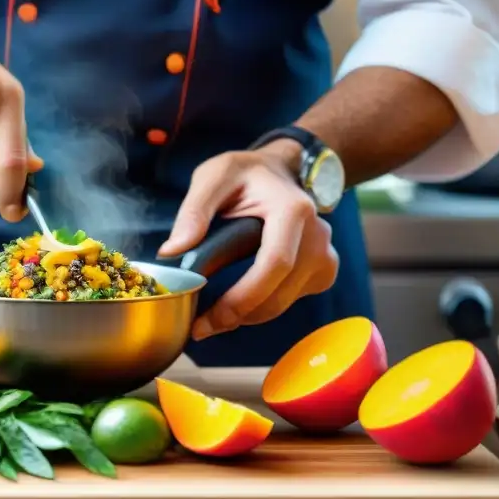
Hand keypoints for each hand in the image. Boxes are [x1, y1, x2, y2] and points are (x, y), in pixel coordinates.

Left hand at [158, 147, 339, 339]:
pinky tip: (241, 303)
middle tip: (202, 328)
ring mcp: (325, 253)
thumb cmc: (245, 174)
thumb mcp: (213, 177)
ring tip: (213, 320)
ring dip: (248, 316)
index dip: (244, 297)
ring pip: (286, 302)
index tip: (210, 317)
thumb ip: (194, 211)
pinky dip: (264, 308)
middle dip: (239, 315)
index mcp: (292, 210)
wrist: (280, 171)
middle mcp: (317, 234)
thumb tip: (173, 251)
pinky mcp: (323, 269)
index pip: (276, 263)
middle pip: (280, 291)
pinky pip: (293, 299)